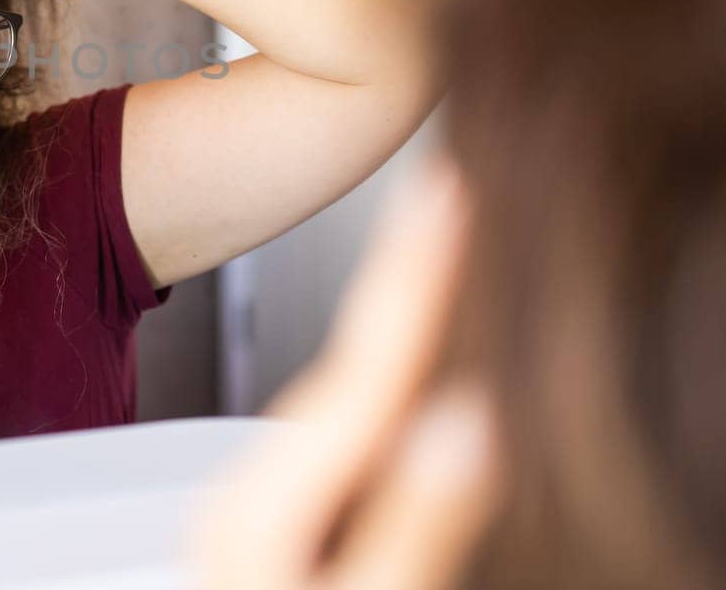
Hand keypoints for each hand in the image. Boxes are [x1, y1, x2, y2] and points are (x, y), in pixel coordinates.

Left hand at [192, 157, 501, 589]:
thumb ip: (412, 528)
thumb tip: (471, 419)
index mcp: (264, 516)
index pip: (363, 370)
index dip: (414, 273)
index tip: (447, 187)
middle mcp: (254, 501)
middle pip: (355, 370)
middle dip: (410, 281)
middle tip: (462, 192)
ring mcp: (262, 517)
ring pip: (353, 405)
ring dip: (402, 332)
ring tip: (459, 257)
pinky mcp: (282, 539)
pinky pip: (347, 445)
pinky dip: (389, 395)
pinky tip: (424, 382)